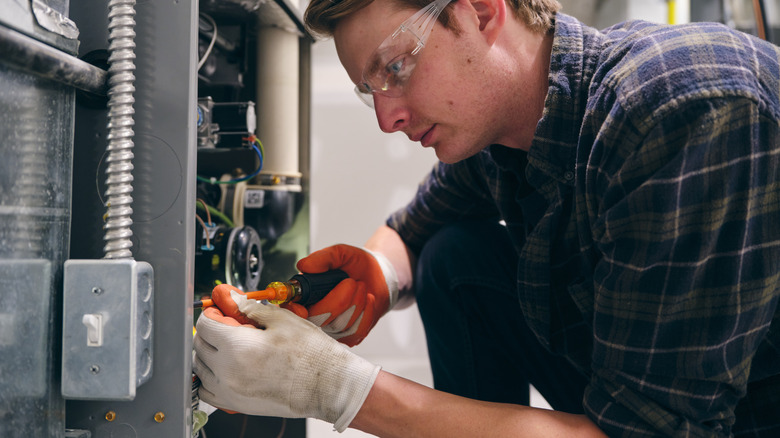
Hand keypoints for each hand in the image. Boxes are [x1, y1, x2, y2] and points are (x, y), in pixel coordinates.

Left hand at [193, 290, 380, 430]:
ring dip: (207, 354)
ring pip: (200, 369)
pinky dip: (210, 378)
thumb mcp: (283, 320)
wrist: (328, 386)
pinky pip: (206, 391)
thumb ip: (252, 310)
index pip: (205, 325)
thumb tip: (237, 302)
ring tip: (227, 347)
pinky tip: (226, 369)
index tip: (221, 312)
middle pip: (199, 346)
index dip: (212, 313)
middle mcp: (228, 372)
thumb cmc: (312, 356)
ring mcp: (230, 391)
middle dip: (209, 332)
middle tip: (226, 326)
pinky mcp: (236, 405)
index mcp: (237, 347)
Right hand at [294, 244, 398, 345]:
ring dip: (357, 302)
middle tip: (351, 282)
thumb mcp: (340, 253)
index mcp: (305, 295)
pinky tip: (368, 300)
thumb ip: (323, 258)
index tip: (302, 310)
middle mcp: (315, 316)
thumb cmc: (355, 265)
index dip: (293, 314)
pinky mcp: (350, 337)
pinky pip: (357, 330)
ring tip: (360, 287)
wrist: (379, 275)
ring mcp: (332, 330)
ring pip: (341, 325)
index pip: (290, 311)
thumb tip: (304, 266)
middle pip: (319, 320)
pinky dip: (367, 311)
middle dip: (339, 300)